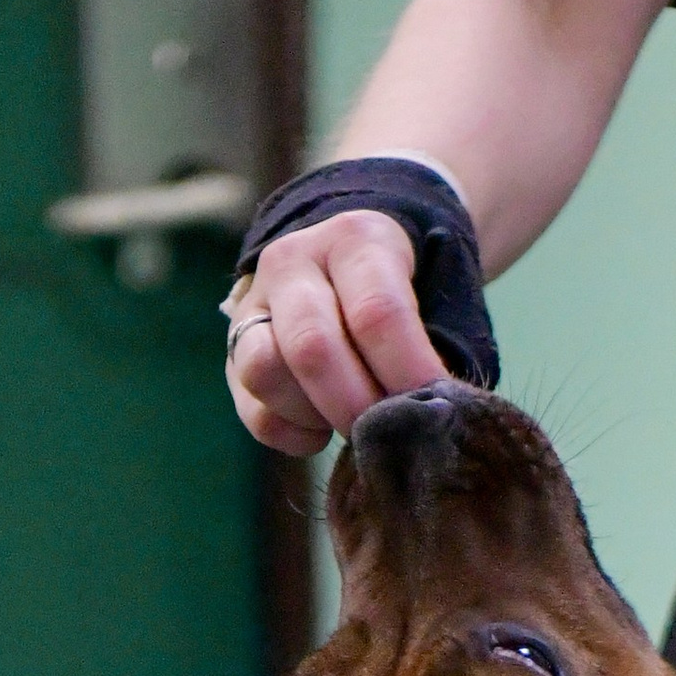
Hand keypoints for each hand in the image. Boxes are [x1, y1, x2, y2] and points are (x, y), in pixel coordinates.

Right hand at [225, 209, 449, 454]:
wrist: (346, 263)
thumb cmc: (406, 289)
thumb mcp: (435, 294)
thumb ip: (440, 345)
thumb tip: (433, 416)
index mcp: (354, 239)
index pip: (376, 313)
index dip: (408, 373)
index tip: (432, 410)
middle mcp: (293, 262)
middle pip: (312, 347)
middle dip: (357, 407)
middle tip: (389, 435)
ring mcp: (254, 305)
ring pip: (265, 373)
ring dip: (316, 417)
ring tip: (354, 423)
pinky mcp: (234, 353)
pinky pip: (256, 411)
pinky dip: (293, 434)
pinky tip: (323, 429)